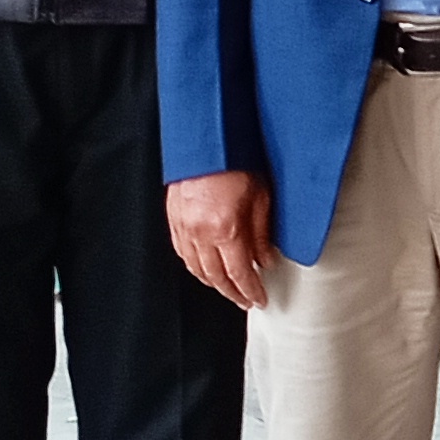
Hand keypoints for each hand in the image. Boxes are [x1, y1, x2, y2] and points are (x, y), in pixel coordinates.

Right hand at [165, 170, 273, 308]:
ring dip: (213, 283)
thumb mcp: (261, 197)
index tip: (259, 299)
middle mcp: (200, 232)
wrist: (207, 139)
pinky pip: (182, 252)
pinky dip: (195, 266)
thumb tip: (266, 259)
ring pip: (196, 268)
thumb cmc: (235, 160)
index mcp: (225, 229)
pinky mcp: (173, 218)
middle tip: (245, 299)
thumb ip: (262, 233)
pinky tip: (204, 268)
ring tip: (228, 288)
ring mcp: (183, 226)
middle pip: (216, 277)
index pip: (239, 274)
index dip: (250, 290)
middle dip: (232, 293)